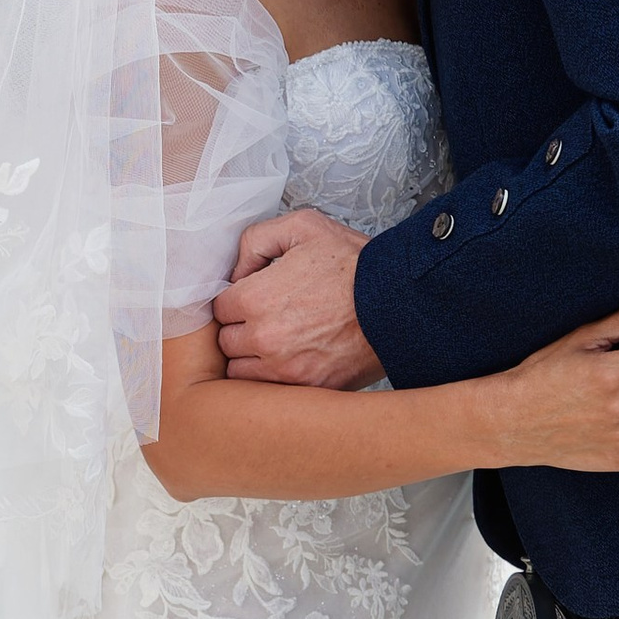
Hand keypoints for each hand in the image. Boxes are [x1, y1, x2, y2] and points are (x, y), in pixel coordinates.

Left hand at [214, 210, 379, 387]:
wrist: (399, 300)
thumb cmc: (355, 265)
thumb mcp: (303, 227)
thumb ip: (256, 240)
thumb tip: (236, 271)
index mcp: (254, 298)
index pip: (219, 308)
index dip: (237, 301)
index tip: (254, 299)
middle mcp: (263, 338)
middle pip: (226, 343)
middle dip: (241, 330)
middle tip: (269, 319)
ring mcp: (284, 368)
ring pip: (242, 372)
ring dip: (253, 359)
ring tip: (280, 342)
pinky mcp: (306, 387)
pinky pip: (270, 391)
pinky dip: (276, 378)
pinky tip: (294, 359)